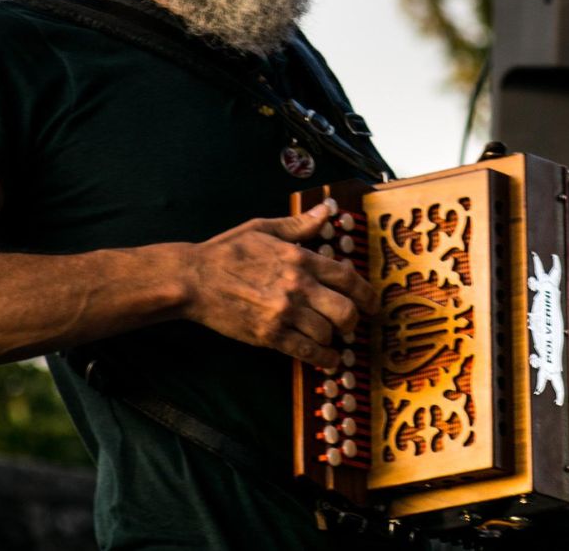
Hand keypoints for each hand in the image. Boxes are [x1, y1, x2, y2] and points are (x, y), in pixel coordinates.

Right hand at [179, 201, 378, 368]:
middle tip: (352, 324)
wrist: (194, 279)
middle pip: (345, 310)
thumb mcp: (264, 229)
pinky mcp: (269, 334)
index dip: (367, 293)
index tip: (374, 304)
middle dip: (354, 321)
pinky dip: (323, 358)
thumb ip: (299, 224)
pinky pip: (306, 351)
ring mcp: (284, 313)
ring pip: (327, 333)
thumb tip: (325, 210)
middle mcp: (297, 287)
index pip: (347, 277)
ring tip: (333, 338)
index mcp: (299, 259)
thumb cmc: (227, 252)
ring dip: (334, 339)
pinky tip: (327, 359)